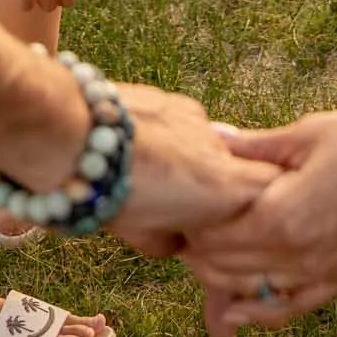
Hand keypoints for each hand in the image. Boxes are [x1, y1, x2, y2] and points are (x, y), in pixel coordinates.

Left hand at [105, 85, 279, 256]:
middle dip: (208, 191)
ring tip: (140, 177)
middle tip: (172, 208)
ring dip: (183, 164)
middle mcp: (217, 146)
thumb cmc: (107, 191)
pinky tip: (130, 150)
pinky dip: (162, 139)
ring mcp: (192, 116)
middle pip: (231, 171)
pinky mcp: (166, 95)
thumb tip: (178, 241)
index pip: (268, 194)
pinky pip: (176, 124)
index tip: (230, 225)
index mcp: (223, 186)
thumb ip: (176, 240)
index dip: (252, 210)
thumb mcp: (145, 237)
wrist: (68, 133)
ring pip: (201, 147)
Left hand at [183, 104, 336, 336]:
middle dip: (198, 248)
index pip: (213, 232)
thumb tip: (213, 138)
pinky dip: (263, 311)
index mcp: (282, 215)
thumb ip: (257, 147)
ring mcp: (325, 274)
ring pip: (254, 291)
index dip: (190, 218)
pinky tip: (242, 309)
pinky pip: (294, 307)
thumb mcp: (311, 133)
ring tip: (200, 259)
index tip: (179, 199)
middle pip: (225, 265)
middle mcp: (299, 256)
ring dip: (222, 278)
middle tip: (182, 224)